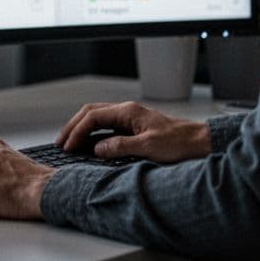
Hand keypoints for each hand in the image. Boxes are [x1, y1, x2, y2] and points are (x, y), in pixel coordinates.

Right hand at [56, 101, 209, 163]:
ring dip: (81, 129)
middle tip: (60, 142)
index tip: (67, 146)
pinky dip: (93, 134)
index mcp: (128, 111)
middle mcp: (127, 112)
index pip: (93, 117)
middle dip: (73, 126)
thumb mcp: (148, 147)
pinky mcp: (133, 128)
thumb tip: (97, 149)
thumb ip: (121, 147)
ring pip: (97, 118)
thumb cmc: (179, 143)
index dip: (77, 131)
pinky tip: (89, 145)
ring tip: (69, 143)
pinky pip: (106, 127)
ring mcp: (130, 119)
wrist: (199, 143)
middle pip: (91, 113)